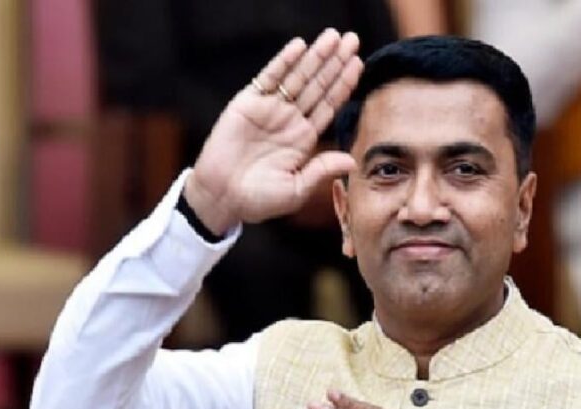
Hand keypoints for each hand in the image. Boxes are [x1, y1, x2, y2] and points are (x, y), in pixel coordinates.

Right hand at [184, 29, 363, 234]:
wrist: (221, 197)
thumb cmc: (257, 200)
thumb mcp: (296, 189)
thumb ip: (321, 171)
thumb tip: (352, 161)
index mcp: (304, 139)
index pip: (329, 105)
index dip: (344, 85)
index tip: (359, 65)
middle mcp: (289, 120)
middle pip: (317, 85)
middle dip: (335, 63)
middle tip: (352, 40)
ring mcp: (269, 110)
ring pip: (297, 77)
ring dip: (315, 57)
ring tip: (332, 37)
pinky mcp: (247, 104)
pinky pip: (268, 78)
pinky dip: (283, 62)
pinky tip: (298, 46)